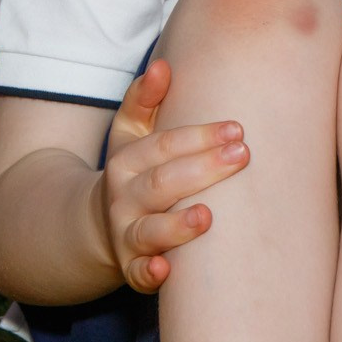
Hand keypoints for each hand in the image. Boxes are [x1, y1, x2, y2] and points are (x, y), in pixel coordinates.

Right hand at [97, 59, 248, 292]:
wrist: (98, 225)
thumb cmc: (135, 170)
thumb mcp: (131, 133)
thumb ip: (144, 99)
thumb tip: (161, 67)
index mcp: (128, 160)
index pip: (165, 145)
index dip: (200, 136)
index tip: (238, 129)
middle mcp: (124, 198)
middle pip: (163, 183)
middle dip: (202, 170)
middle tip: (243, 156)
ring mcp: (126, 235)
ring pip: (149, 230)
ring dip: (177, 226)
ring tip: (207, 217)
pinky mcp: (132, 269)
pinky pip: (138, 275)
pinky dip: (149, 273)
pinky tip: (165, 270)